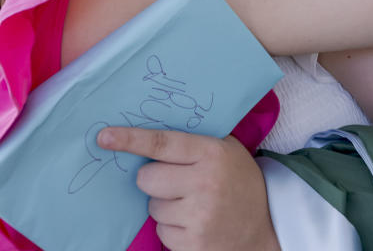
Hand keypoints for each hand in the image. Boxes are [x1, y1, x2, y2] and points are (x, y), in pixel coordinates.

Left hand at [98, 127, 278, 250]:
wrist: (267, 227)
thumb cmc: (238, 181)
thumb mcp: (225, 150)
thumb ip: (192, 141)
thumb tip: (145, 133)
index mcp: (211, 153)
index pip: (161, 143)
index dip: (130, 139)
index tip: (104, 137)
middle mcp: (205, 183)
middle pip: (146, 178)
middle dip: (154, 180)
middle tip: (177, 182)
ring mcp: (200, 217)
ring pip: (152, 206)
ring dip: (165, 206)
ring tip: (193, 205)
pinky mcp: (194, 244)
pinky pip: (161, 232)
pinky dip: (173, 229)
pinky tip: (194, 224)